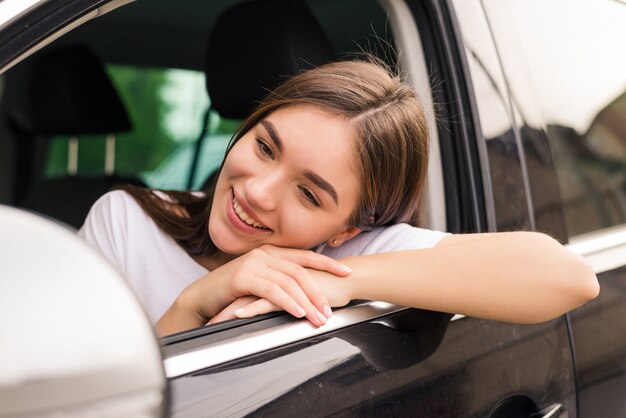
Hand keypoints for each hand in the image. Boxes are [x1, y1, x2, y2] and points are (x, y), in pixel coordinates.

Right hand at [179, 245, 351, 327]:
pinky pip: (271, 290)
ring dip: (306, 301)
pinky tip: (297, 312)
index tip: (347, 271)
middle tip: (331, 310)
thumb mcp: (258, 282)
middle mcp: (264, 254)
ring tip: (318, 317)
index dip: (327, 263)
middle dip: (319, 291)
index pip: (304, 257)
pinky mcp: (242, 277)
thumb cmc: (230, 292)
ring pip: (288, 281)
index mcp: (271, 253)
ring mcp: (253, 263)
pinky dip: (287, 302)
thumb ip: (278, 281)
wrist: (200, 297)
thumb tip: (303, 291)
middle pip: (300, 271)